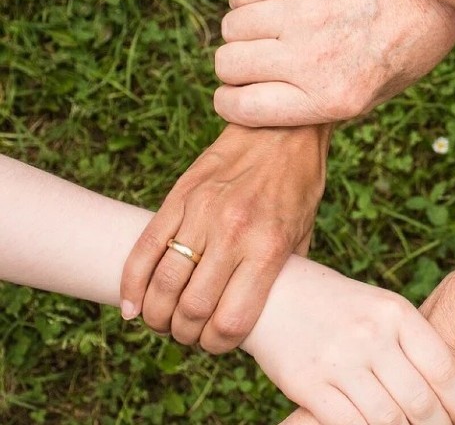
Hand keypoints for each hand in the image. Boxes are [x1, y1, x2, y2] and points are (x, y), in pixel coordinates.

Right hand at [120, 125, 328, 352]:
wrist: (282, 129)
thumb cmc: (298, 185)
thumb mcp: (304, 233)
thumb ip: (282, 274)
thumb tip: (262, 313)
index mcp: (268, 248)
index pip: (231, 320)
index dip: (218, 345)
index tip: (216, 344)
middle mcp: (233, 233)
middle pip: (192, 309)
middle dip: (185, 334)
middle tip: (188, 334)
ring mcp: (201, 213)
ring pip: (163, 283)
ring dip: (157, 315)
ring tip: (162, 321)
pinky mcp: (179, 197)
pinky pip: (145, 248)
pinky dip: (131, 284)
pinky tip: (132, 305)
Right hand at [213, 0, 454, 126]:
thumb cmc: (401, 52)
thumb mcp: (369, 98)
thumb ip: (315, 106)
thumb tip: (257, 107)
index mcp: (332, 99)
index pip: (241, 108)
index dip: (230, 103)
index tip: (235, 95)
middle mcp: (314, 58)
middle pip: (229, 64)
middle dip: (234, 68)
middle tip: (256, 61)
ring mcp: (307, 12)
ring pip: (232, 26)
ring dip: (241, 32)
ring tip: (267, 31)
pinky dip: (247, 0)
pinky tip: (271, 4)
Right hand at [241, 256, 454, 424]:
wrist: (273, 294)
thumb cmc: (338, 306)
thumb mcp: (380, 308)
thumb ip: (411, 342)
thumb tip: (449, 392)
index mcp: (395, 312)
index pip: (443, 369)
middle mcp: (370, 335)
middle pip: (420, 402)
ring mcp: (339, 361)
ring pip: (388, 420)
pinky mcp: (308, 385)